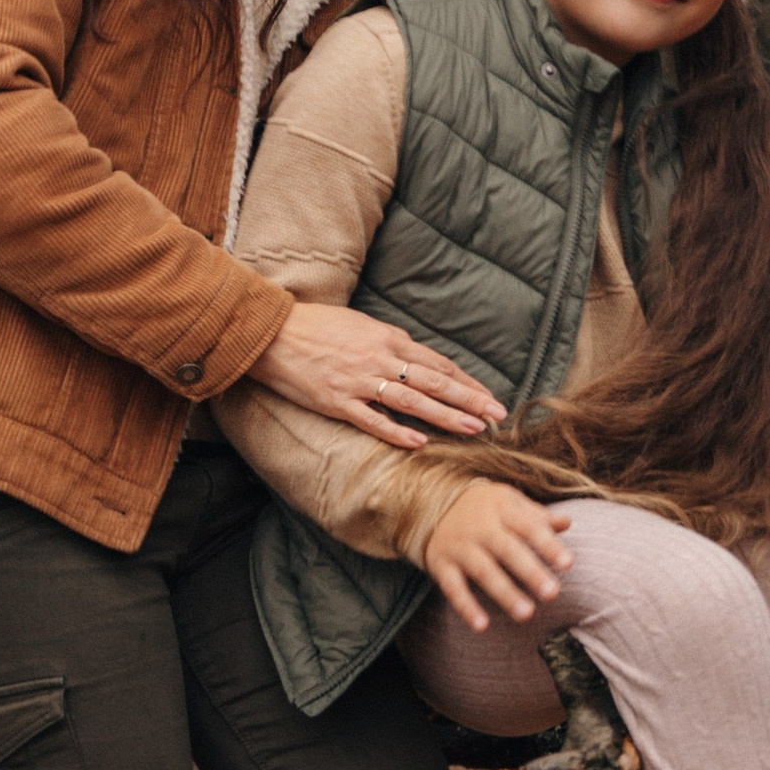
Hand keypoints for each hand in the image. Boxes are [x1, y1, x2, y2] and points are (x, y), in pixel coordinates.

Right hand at [244, 304, 503, 448]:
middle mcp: (379, 358)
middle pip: (435, 382)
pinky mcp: (337, 401)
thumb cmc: (317, 326)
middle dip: (469, 400)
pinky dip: (398, 431)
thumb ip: (392, 345)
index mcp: (389, 338)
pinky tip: (421, 443)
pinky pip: (373, 420)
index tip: (490, 397)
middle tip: (497, 416)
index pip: (438, 363)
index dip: (467, 382)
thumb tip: (420, 362)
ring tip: (473, 429)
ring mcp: (358, 381)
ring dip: (446, 416)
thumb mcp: (362, 326)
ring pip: (412, 401)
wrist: (272, 332)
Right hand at [422, 483, 572, 631]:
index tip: (567, 564)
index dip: (548, 545)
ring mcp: (460, 547)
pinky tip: (482, 626)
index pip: (529, 527)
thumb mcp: (509, 503)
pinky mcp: (441, 565)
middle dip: (530, 572)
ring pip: (484, 572)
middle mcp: (480, 528)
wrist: (431, 503)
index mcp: (502, 509)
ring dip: (505, 594)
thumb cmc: (484, 509)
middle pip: (508, 551)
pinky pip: (453, 588)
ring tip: (527, 614)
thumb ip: (537, 516)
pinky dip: (466, 607)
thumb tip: (566, 523)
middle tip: (553, 594)